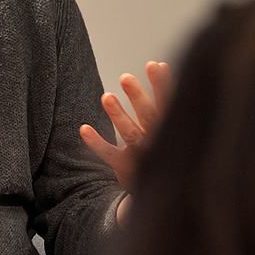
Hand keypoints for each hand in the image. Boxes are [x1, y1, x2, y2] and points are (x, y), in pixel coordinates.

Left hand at [79, 60, 170, 192]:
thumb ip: (164, 96)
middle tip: (125, 77)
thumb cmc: (163, 145)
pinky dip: (97, 143)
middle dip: (138, 97)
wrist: (164, 192)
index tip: (154, 65)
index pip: (169, 103)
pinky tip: (83, 129)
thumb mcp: (168, 121)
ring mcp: (142, 155)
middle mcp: (158, 140)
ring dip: (118, 116)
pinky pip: (110, 154)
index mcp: (170, 128)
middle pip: (149, 116)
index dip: (163, 85)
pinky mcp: (126, 168)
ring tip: (106, 96)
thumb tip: (161, 62)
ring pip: (130, 134)